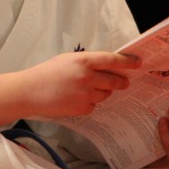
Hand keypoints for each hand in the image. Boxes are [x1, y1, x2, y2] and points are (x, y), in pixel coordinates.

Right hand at [21, 51, 140, 117]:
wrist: (30, 92)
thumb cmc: (47, 73)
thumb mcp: (68, 60)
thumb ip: (88, 62)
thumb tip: (108, 66)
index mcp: (84, 60)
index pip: (113, 60)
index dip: (128, 62)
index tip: (138, 62)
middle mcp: (88, 77)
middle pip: (115, 80)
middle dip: (122, 82)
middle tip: (124, 82)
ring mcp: (86, 94)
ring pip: (105, 94)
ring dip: (101, 92)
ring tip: (85, 89)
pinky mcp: (82, 109)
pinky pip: (94, 106)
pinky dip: (89, 103)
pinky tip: (75, 99)